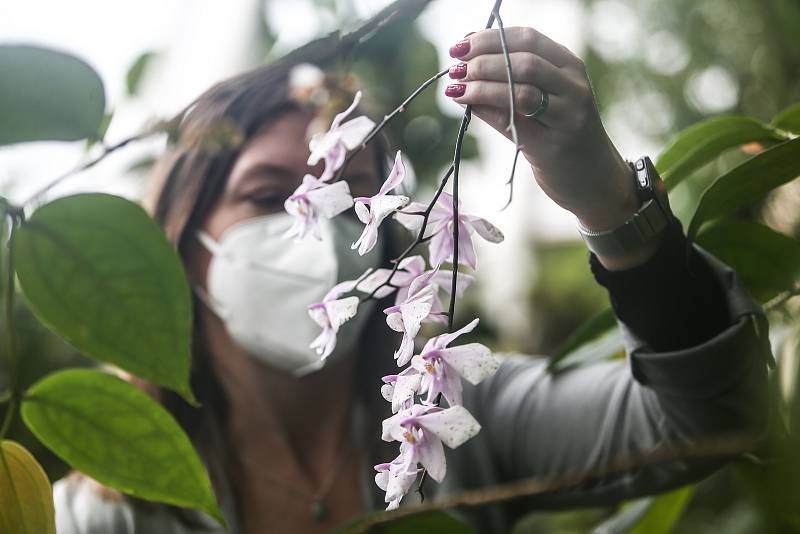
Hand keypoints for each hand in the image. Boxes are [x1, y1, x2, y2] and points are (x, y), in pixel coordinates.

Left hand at [445, 27, 638, 233]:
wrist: (594, 179)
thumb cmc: (562, 134)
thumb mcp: (549, 98)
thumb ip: (517, 78)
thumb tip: (467, 63)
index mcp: (571, 67)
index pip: (529, 39)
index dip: (491, 38)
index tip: (462, 44)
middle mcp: (573, 88)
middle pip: (523, 62)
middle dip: (482, 60)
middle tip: (455, 67)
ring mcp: (566, 118)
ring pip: (519, 90)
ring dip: (481, 85)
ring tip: (456, 86)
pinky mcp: (551, 147)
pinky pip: (512, 122)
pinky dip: (486, 110)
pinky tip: (467, 105)